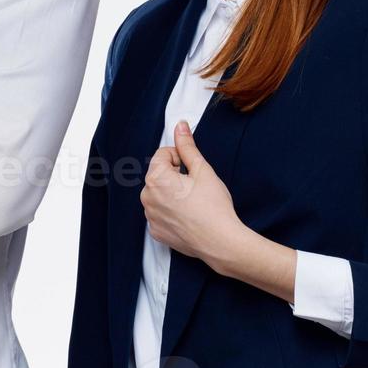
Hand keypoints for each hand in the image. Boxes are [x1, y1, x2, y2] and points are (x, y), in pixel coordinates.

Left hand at [140, 120, 297, 302]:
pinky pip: (160, 214)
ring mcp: (150, 217)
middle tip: (196, 188)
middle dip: (175, 176)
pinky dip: (171, 212)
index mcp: (155, 178)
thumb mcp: (202, 170)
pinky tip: (188, 217)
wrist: (221, 242)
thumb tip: (180, 126)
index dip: (181, 159)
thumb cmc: (214, 206)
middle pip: (159, 174)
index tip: (193, 171)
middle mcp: (147, 197)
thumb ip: (187, 146)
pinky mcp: (156, 232)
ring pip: (159, 194)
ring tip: (193, 203)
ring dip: (172, 194)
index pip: (163, 154)